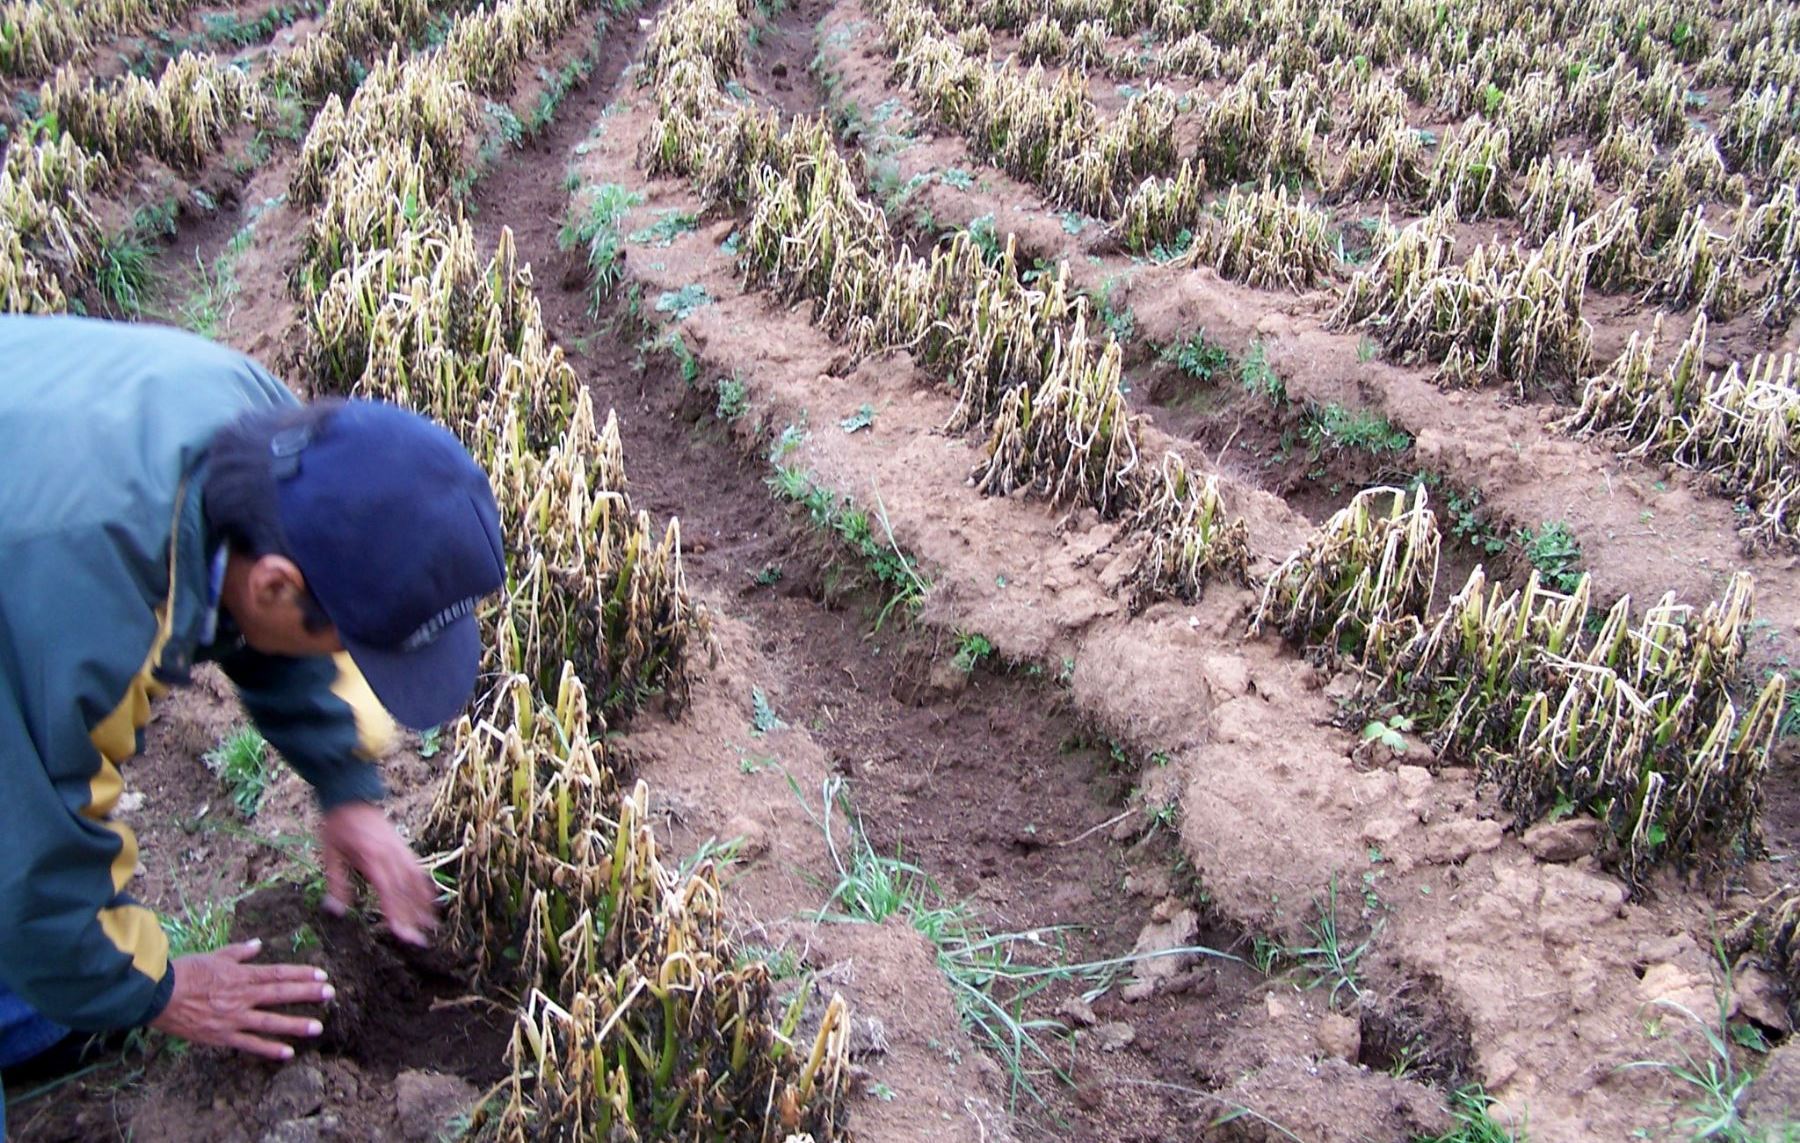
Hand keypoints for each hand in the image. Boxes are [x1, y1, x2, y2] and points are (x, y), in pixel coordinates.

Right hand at [149, 940, 330, 1059]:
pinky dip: (269, 1049)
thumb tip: (259, 944)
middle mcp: (241, 997)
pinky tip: (288, 1053)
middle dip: (307, 994)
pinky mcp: (222, 1036)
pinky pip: (250, 1044)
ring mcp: (233, 1018)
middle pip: (280, 994)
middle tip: (330, 994)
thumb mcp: (214, 956)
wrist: (156, 995)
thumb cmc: (185, 972)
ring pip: (270, 1022)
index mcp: (241, 976)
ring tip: (319, 1027)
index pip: (277, 974)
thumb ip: (239, 952)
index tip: (322, 975)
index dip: (301, 974)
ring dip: (296, 1024)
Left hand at [319, 800, 438, 945]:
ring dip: (424, 905)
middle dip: (414, 918)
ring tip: (431, 925)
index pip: (388, 892)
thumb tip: (336, 910)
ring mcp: (400, 850)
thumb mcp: (329, 855)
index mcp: (371, 858)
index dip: (397, 914)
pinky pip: (418, 869)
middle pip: (406, 891)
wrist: (350, 795)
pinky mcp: (403, 847)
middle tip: (421, 941)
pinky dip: (425, 886)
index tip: (402, 934)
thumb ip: (336, 883)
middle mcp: (390, 856)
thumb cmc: (336, 825)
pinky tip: (430, 899)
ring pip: (417, 881)